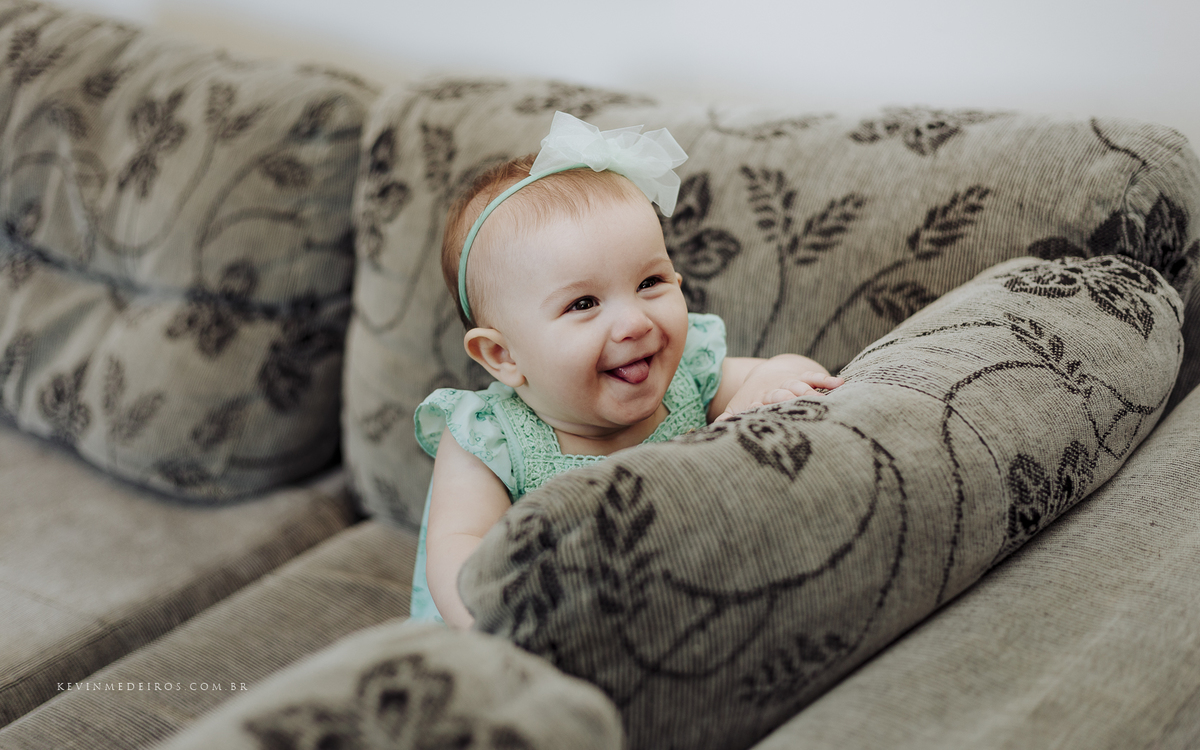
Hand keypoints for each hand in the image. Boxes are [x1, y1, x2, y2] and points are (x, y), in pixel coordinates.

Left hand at [715, 359, 842, 421]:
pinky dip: (826, 379)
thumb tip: (717, 429)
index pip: (761, 402)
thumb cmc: (753, 398)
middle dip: (788, 398)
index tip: (765, 409)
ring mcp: (790, 382)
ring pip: (800, 385)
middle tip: (796, 404)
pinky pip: (815, 377)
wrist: (765, 372)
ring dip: (809, 390)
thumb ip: (730, 419)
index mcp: (760, 398)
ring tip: (821, 398)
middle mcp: (776, 389)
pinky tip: (840, 382)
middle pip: (782, 393)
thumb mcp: (739, 408)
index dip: (764, 406)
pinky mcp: (804, 377)